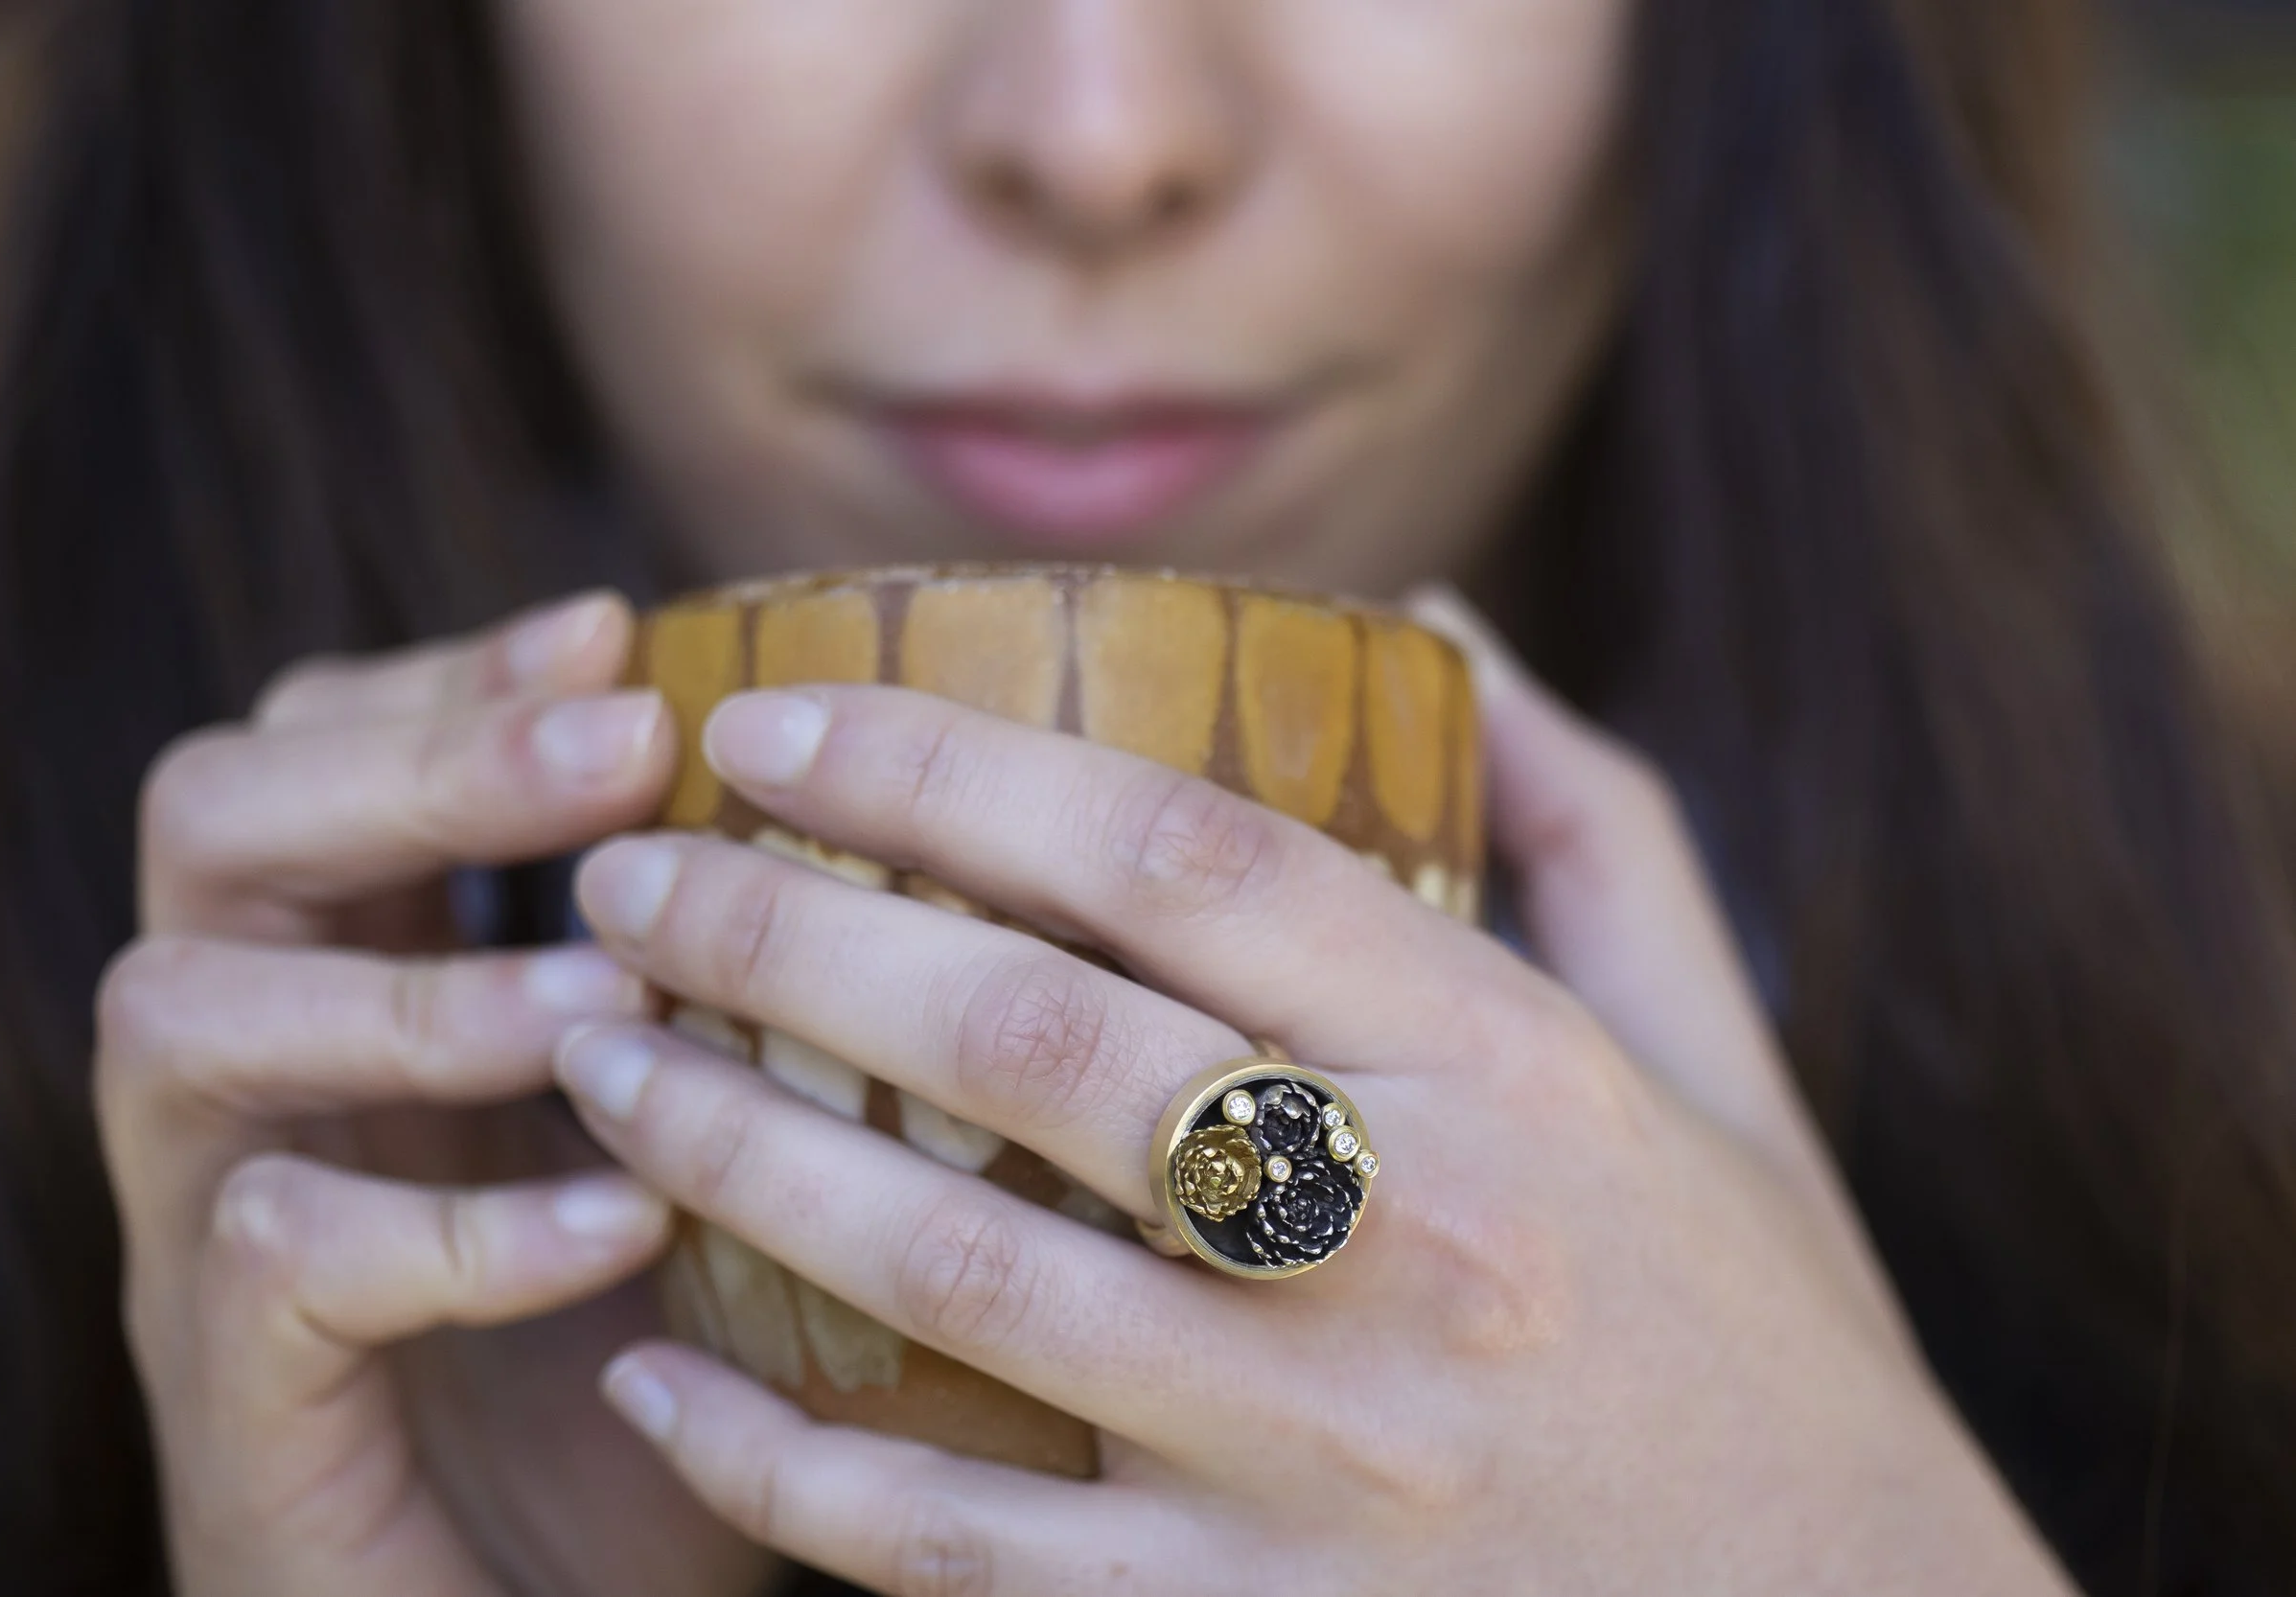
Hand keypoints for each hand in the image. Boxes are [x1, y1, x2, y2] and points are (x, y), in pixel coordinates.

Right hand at [96, 593, 779, 1596]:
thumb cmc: (655, 1366)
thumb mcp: (711, 1147)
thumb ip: (749, 1003)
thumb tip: (926, 843)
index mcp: (352, 982)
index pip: (327, 748)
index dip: (460, 674)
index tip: (624, 631)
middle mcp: (251, 1079)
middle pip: (213, 821)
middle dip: (419, 760)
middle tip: (618, 745)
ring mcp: (210, 1235)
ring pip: (185, 1018)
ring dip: (414, 984)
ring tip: (612, 1000)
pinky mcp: (235, 1402)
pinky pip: (275, 1257)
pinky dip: (457, 1225)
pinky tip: (620, 1221)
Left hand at [553, 591, 2076, 1594]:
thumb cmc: (1771, 1336)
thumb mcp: (1723, 1055)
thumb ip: (1589, 818)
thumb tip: (1433, 621)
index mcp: (1510, 1070)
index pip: (1172, 854)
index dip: (938, 764)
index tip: (770, 722)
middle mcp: (1408, 1244)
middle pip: (1023, 1044)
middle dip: (775, 937)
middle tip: (624, 876)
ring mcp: (1320, 1458)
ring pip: (955, 1282)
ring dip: (729, 1159)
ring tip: (596, 1062)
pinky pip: (958, 1548)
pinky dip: (776, 1463)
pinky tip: (649, 1375)